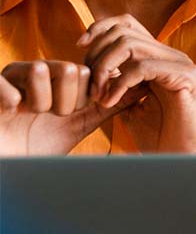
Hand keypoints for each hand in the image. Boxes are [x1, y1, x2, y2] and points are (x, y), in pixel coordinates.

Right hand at [0, 60, 125, 155]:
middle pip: (68, 68)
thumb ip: (109, 105)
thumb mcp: (80, 123)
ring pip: (40, 69)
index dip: (85, 97)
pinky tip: (12, 111)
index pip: (86, 71)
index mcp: (55, 79)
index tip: (73, 114)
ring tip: (31, 114)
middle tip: (53, 115)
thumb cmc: (41, 143)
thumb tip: (143, 87)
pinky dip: (12, 100)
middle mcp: (32, 72)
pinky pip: (4, 82)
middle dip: (66, 100)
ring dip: (42, 101)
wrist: (10, 165)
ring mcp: (8, 79)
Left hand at [77, 15, 195, 153]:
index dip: (100, 28)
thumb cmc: (160, 137)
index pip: (128, 23)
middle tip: (89, 85)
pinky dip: (119, 83)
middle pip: (124, 30)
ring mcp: (182, 64)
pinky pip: (143, 67)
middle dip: (97, 54)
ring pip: (131, 44)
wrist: (184, 159)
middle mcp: (173, 56)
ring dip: (105, 68)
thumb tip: (90, 67)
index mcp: (161, 58)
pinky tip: (110, 102)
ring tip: (98, 96)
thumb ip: (116, 83)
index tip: (80, 48)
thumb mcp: (129, 105)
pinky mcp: (187, 77)